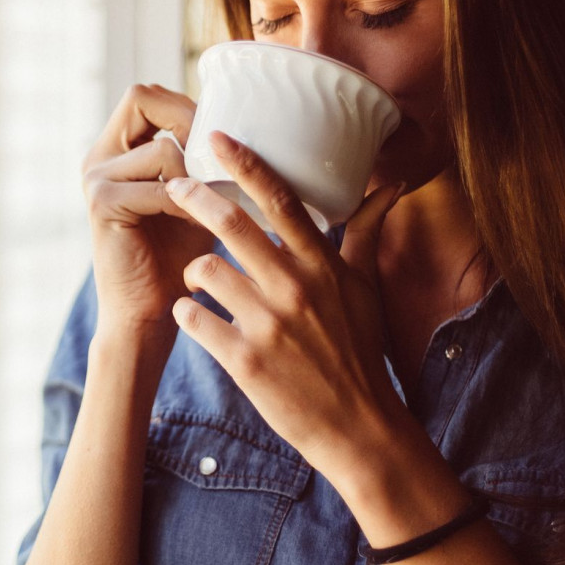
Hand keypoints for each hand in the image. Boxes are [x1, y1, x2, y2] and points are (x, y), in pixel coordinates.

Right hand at [82, 84, 215, 337]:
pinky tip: (198, 226)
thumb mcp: (194, 194)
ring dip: (196, 177)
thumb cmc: (177, 255)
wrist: (149, 311)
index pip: (145, 95)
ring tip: (209, 206)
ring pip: (162, 148)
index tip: (213, 136)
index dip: (182, 105)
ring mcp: (96, 178)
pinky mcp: (103, 203)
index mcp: (115, 149)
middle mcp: (99, 157)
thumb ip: (200, 159)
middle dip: (186, 122)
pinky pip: (160, 186)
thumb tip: (243, 125)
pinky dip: (188, 205)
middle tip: (213, 160)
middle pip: (140, 98)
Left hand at [164, 130, 405, 481]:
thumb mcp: (366, 289)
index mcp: (323, 266)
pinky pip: (193, 318)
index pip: (282, 200)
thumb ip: (366, 233)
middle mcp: (296, 288)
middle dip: (193, 197)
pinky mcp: (244, 361)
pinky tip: (195, 315)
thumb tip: (391, 184)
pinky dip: (186, 311)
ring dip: (192, 269)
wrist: (359, 427)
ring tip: (199, 279)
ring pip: (203, 268)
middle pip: (231, 223)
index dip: (245, 163)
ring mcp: (269, 325)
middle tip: (173, 186)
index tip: (215, 136)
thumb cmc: (360, 350)